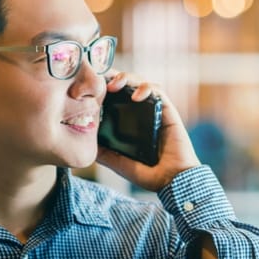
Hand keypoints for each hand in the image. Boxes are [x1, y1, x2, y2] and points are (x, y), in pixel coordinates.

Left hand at [96, 71, 201, 191]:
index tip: (91, 86)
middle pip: (127, 85)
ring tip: (115, 85)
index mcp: (131, 124)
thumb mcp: (120, 164)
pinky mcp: (168, 111)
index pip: (116, 98)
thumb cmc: (150, 175)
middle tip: (101, 80)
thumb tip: (86, 144)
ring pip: (142, 83)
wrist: (172, 181)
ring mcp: (155, 111)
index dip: (104, 87)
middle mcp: (143, 114)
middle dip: (114, 77)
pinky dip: (146, 88)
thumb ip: (105, 154)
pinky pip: (158, 92)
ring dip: (128, 78)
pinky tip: (135, 96)